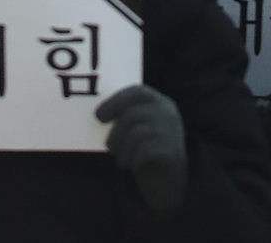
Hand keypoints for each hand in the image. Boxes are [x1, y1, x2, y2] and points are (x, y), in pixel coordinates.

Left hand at [96, 85, 187, 212]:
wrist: (172, 178)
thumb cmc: (149, 150)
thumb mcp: (140, 129)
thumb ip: (127, 119)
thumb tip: (99, 116)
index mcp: (160, 102)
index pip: (138, 92)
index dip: (116, 101)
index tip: (99, 116)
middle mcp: (167, 112)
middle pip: (133, 114)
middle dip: (116, 132)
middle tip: (109, 146)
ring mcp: (171, 130)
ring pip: (137, 133)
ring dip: (123, 150)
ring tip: (121, 160)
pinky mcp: (171, 150)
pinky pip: (144, 151)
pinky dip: (133, 159)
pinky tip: (132, 165)